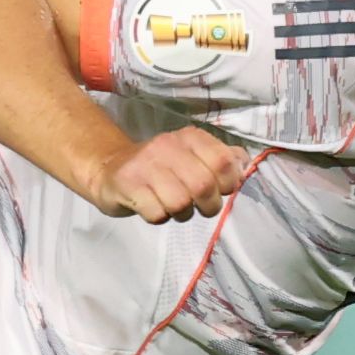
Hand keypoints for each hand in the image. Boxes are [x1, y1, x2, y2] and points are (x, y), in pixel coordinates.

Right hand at [98, 125, 252, 221]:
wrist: (110, 169)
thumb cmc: (160, 168)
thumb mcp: (191, 156)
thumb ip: (221, 158)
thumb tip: (244, 163)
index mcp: (189, 137)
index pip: (224, 161)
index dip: (228, 183)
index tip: (220, 190)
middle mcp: (167, 146)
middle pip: (203, 186)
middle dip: (208, 205)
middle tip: (200, 206)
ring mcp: (145, 165)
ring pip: (180, 202)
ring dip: (182, 213)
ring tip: (174, 207)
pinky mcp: (127, 184)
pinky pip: (156, 213)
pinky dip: (159, 217)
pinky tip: (154, 208)